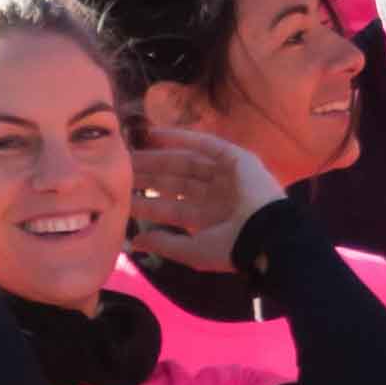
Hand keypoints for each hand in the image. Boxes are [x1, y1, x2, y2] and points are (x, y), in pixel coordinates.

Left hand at [125, 123, 286, 271]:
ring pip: (186, 163)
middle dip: (147, 177)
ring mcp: (228, 176)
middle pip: (175, 182)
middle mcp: (218, 195)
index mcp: (210, 218)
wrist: (268, 236)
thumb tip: (133, 244)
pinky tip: (155, 133)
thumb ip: (164, 244)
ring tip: (128, 154)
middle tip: (117, 171)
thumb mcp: (194, 251)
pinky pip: (207, 144)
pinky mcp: (238, 159)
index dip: (146, 201)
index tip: (119, 195)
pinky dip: (182, 137)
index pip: (171, 207)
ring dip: (157, 157)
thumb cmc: (231, 247)